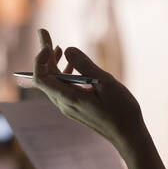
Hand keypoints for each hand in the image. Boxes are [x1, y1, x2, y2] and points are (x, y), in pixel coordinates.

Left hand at [33, 29, 145, 145]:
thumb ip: (85, 65)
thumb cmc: (120, 110)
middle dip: (44, 54)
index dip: (40, 59)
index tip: (49, 44)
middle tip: (44, 33)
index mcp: (68, 98)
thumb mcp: (105, 82)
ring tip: (58, 47)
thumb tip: (67, 50)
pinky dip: (63, 74)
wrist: (128, 135)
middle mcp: (63, 103)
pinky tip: (72, 65)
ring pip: (53, 82)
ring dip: (53, 63)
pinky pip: (62, 88)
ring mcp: (69, 106)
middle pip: (45, 76)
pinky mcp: (75, 107)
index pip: (40, 78)